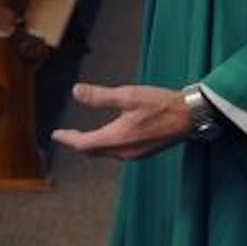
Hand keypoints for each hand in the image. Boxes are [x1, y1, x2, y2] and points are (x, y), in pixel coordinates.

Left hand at [50, 82, 192, 160]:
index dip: (68, 139)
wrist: (190, 116)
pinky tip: (106, 137)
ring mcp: (134, 154)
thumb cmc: (160, 104)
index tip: (56, 134)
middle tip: (66, 136)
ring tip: (81, 137)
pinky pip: (116, 153)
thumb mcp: (127, 95)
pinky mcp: (143, 152)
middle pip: (92, 152)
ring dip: (91, 146)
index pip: (84, 144)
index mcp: (117, 138)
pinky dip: (105, 146)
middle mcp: (124, 152)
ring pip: (105, 154)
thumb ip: (99, 96)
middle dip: (78, 144)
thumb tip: (76, 91)